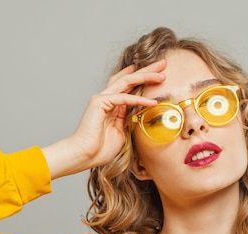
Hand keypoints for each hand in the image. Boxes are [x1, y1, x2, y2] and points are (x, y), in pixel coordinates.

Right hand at [43, 60, 165, 178]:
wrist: (84, 155)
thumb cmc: (100, 149)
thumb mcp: (121, 132)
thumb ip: (128, 120)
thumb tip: (137, 113)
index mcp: (111, 104)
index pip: (127, 85)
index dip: (142, 77)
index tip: (158, 72)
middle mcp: (106, 98)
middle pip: (128, 78)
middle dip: (147, 70)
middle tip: (163, 63)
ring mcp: (101, 99)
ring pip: (126, 82)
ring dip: (145, 77)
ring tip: (162, 75)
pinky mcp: (99, 103)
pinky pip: (123, 98)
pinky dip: (138, 100)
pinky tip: (152, 102)